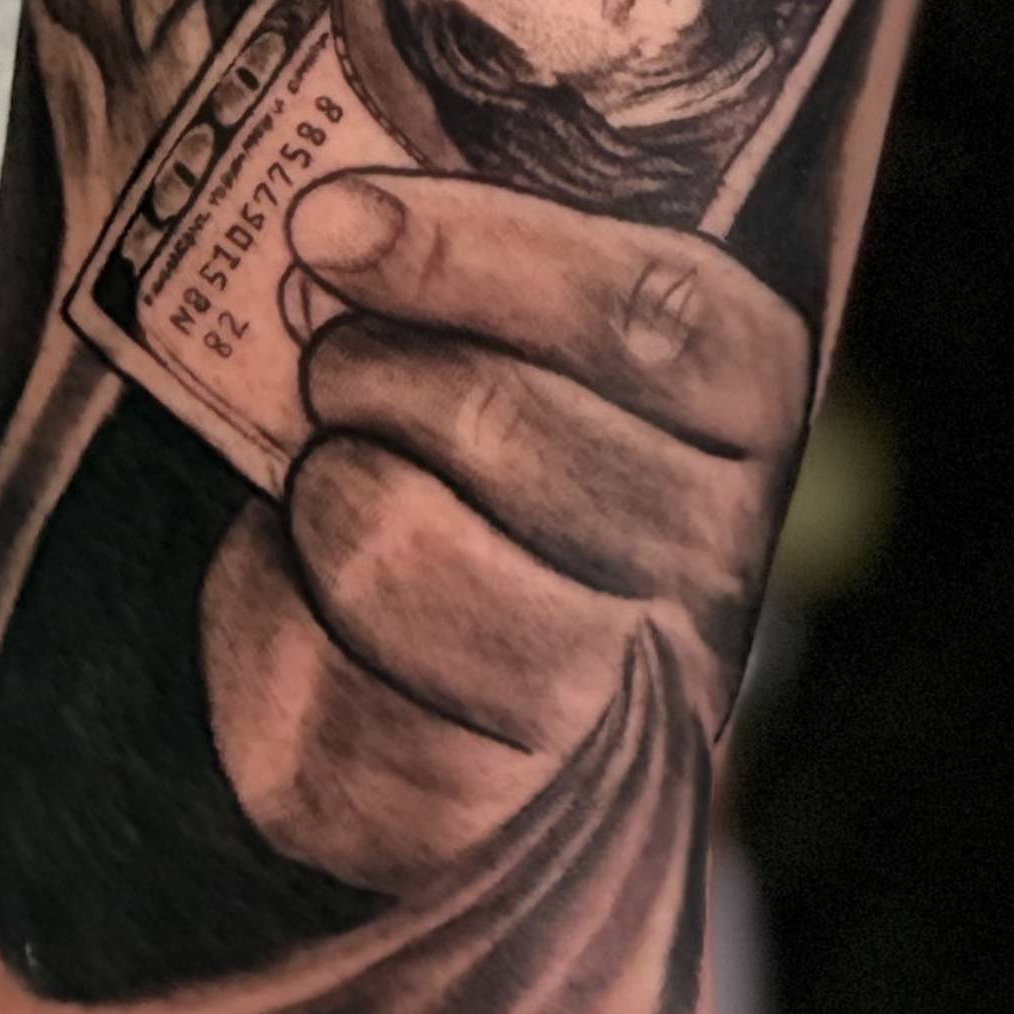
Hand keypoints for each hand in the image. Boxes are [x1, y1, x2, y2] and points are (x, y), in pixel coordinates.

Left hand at [200, 170, 808, 894]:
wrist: (408, 655)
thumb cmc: (455, 421)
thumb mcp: (491, 302)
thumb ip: (460, 237)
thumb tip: (338, 208)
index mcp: (745, 398)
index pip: (653, 314)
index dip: (476, 257)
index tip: (328, 222)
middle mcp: (711, 554)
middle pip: (512, 428)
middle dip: (371, 370)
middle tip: (329, 360)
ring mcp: (609, 693)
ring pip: (403, 550)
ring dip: (323, 486)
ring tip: (321, 468)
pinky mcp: (477, 805)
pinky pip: (333, 686)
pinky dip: (268, 604)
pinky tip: (290, 577)